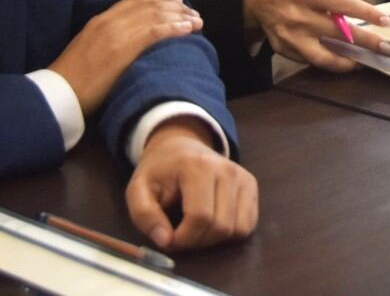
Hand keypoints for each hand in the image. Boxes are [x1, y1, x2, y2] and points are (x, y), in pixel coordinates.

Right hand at [48, 0, 201, 114]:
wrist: (58, 93)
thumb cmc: (71, 79)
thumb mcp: (87, 49)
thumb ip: (104, 40)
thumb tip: (125, 43)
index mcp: (99, 20)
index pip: (134, 0)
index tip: (174, 2)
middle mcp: (109, 21)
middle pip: (149, 4)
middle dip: (174, 6)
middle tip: (192, 11)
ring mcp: (116, 34)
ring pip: (155, 15)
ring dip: (180, 16)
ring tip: (197, 20)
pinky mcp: (123, 49)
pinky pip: (154, 32)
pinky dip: (174, 28)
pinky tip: (188, 29)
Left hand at [126, 118, 257, 250]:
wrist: (180, 146)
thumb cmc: (159, 171)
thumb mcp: (138, 190)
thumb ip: (145, 215)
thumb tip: (165, 241)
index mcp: (197, 166)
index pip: (200, 217)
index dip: (184, 238)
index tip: (169, 240)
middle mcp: (226, 169)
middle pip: (220, 226)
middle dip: (198, 241)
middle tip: (181, 235)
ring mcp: (242, 176)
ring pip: (237, 229)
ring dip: (214, 239)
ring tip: (196, 228)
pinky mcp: (251, 185)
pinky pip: (248, 225)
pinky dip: (230, 233)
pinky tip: (213, 223)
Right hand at [242, 0, 389, 70]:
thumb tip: (349, 8)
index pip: (343, 4)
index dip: (367, 14)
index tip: (386, 23)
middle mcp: (300, 17)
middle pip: (340, 34)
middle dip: (367, 42)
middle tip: (388, 49)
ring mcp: (291, 37)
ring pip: (325, 57)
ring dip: (348, 62)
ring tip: (363, 62)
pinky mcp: (285, 50)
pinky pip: (312, 60)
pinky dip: (328, 60)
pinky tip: (341, 59)